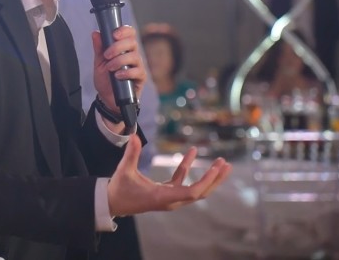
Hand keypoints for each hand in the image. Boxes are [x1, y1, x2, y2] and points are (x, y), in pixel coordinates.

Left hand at [91, 26, 145, 112]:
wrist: (107, 98)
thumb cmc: (105, 79)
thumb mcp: (99, 63)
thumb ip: (98, 48)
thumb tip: (95, 33)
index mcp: (123, 48)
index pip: (129, 33)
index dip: (124, 30)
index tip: (114, 34)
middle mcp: (132, 55)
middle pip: (132, 42)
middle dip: (117, 47)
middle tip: (106, 55)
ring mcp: (138, 66)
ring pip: (134, 56)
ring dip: (120, 61)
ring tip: (110, 68)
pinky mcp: (140, 78)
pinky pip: (138, 71)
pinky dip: (126, 72)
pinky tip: (118, 76)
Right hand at [107, 136, 232, 216]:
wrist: (112, 203)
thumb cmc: (119, 189)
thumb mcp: (125, 171)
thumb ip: (131, 153)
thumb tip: (133, 136)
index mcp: (163, 197)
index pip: (192, 192)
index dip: (206, 180)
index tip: (215, 168)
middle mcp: (170, 200)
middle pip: (200, 193)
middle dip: (214, 179)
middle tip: (226, 164)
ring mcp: (169, 197)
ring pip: (195, 189)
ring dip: (208, 176)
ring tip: (220, 163)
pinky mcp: (165, 192)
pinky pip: (181, 180)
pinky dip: (187, 167)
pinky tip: (192, 153)